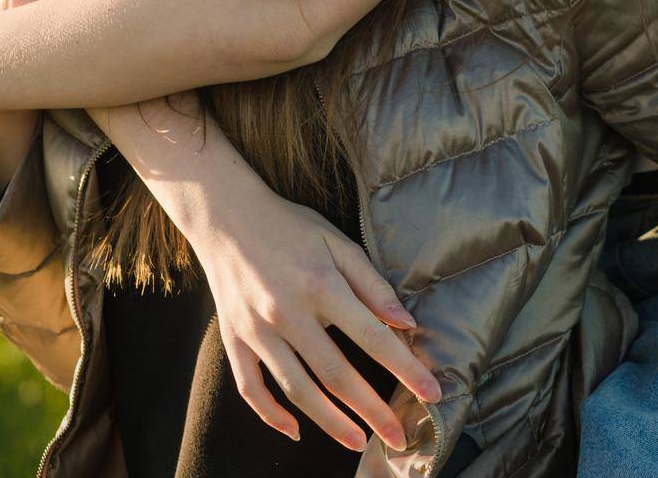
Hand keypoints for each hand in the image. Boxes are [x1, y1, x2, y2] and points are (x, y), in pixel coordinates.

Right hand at [192, 189, 441, 451]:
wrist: (225, 214)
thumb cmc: (289, 225)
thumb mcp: (335, 241)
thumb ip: (371, 284)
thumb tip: (406, 323)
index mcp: (320, 284)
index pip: (372, 337)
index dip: (404, 368)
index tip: (432, 393)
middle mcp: (287, 312)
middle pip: (336, 374)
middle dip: (372, 411)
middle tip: (399, 439)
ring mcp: (257, 330)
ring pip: (297, 389)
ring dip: (331, 422)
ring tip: (358, 442)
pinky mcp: (233, 338)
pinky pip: (251, 388)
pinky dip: (271, 414)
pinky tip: (295, 431)